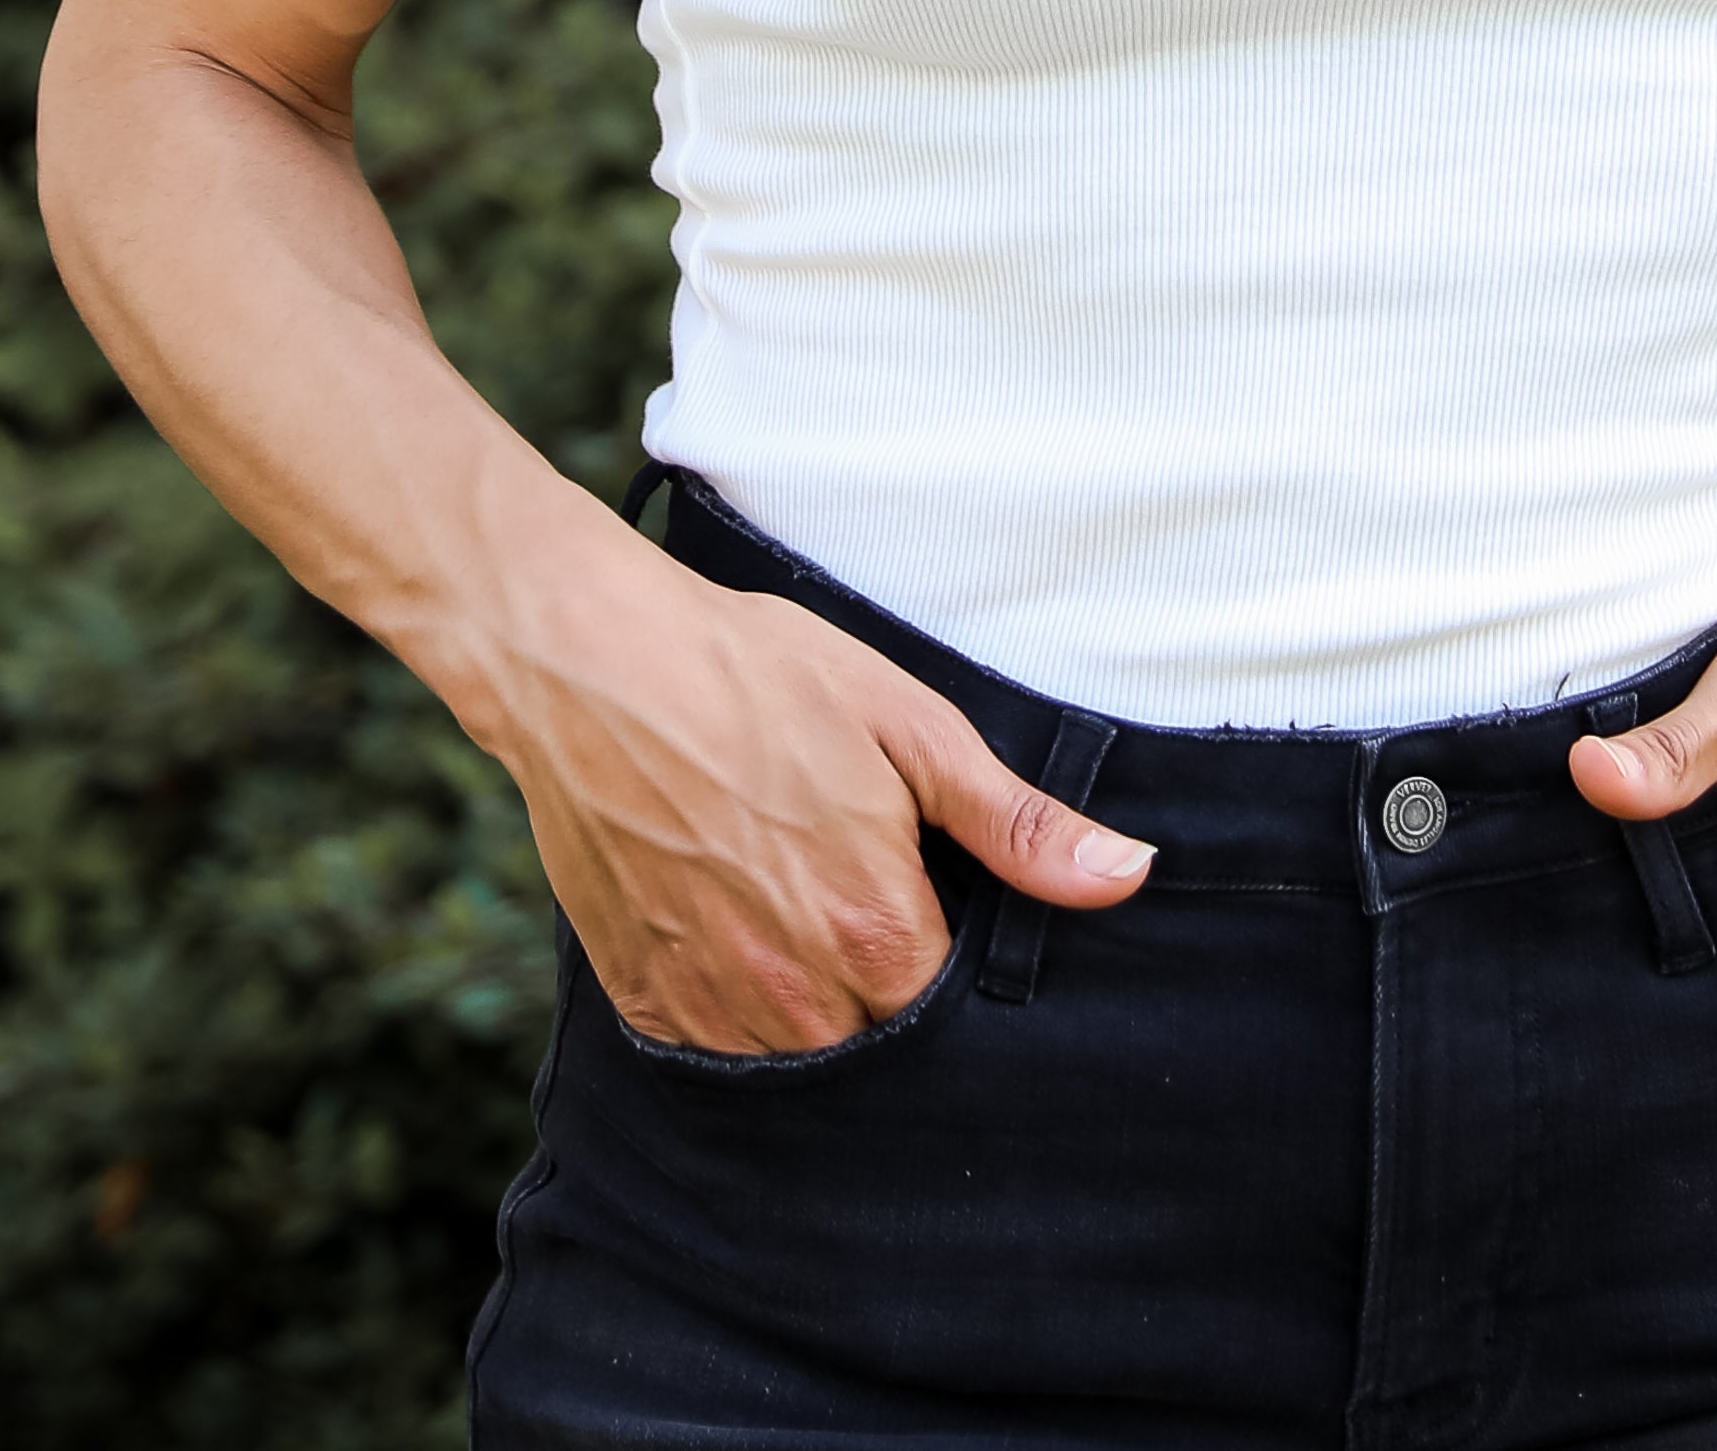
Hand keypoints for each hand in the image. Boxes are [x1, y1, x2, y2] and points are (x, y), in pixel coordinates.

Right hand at [483, 543, 1152, 1053]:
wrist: (589, 663)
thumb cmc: (753, 675)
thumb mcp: (907, 724)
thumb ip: (1016, 822)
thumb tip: (1126, 876)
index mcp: (873, 929)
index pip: (951, 1006)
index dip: (954, 959)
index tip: (936, 904)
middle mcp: (793, 993)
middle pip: (875, 1040)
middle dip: (885, 987)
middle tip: (860, 890)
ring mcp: (709, 1004)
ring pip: (796, 1054)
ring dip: (812, 1003)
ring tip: (796, 900)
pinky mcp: (643, 1001)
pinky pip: (715, 1045)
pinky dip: (736, 1004)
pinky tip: (734, 919)